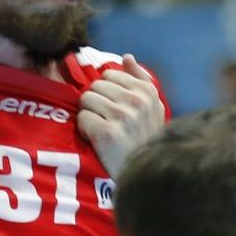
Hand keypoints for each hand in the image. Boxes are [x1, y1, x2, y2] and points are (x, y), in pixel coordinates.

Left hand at [76, 56, 164, 176]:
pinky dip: (86, 131)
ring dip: (89, 116)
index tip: (117, 110)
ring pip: (86, 100)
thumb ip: (141, 80)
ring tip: (103, 131)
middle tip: (108, 123)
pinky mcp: (108, 133)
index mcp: (148, 92)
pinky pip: (83, 118)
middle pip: (95, 86)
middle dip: (96, 103)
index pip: (110, 75)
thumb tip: (126, 57)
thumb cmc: (145, 142)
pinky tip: (98, 141)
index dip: (108, 93)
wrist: (144, 178)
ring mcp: (123, 116)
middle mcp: (137, 101)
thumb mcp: (153, 109)